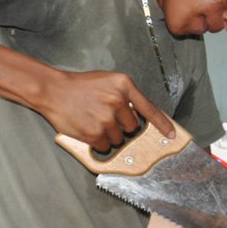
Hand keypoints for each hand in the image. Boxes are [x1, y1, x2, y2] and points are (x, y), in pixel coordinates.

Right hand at [37, 70, 174, 150]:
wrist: (53, 90)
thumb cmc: (81, 86)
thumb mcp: (109, 81)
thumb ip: (126, 96)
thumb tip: (139, 116)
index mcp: (124, 85)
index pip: (149, 109)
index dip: (163, 124)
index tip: (172, 135)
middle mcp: (118, 101)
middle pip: (132, 127)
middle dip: (122, 125)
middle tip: (105, 115)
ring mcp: (106, 118)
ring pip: (119, 138)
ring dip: (109, 134)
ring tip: (94, 120)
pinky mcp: (94, 133)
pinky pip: (105, 146)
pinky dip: (99, 142)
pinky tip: (88, 128)